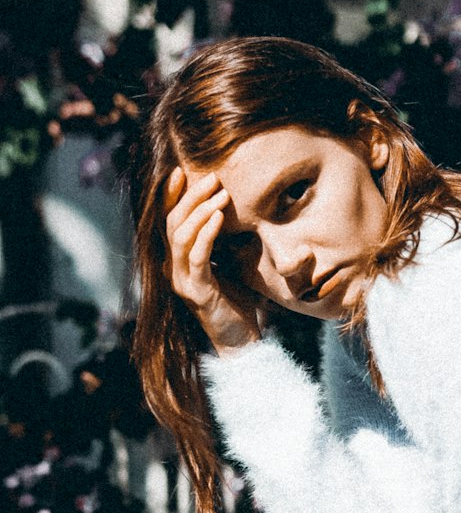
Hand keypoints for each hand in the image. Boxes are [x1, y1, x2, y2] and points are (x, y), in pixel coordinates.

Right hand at [163, 166, 260, 354]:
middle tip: (213, 178)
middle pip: (172, 223)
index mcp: (178, 262)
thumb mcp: (228, 265)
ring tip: (220, 194)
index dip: (169, 196)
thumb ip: (221, 242)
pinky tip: (219, 217)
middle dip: (190, 197)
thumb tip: (228, 210)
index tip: (180, 171)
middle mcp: (174, 269)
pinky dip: (207, 233)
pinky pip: (197, 257)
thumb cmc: (236, 302)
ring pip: (181, 237)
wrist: (241, 340)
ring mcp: (183, 281)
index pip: (167, 222)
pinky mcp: (198, 292)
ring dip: (200, 211)